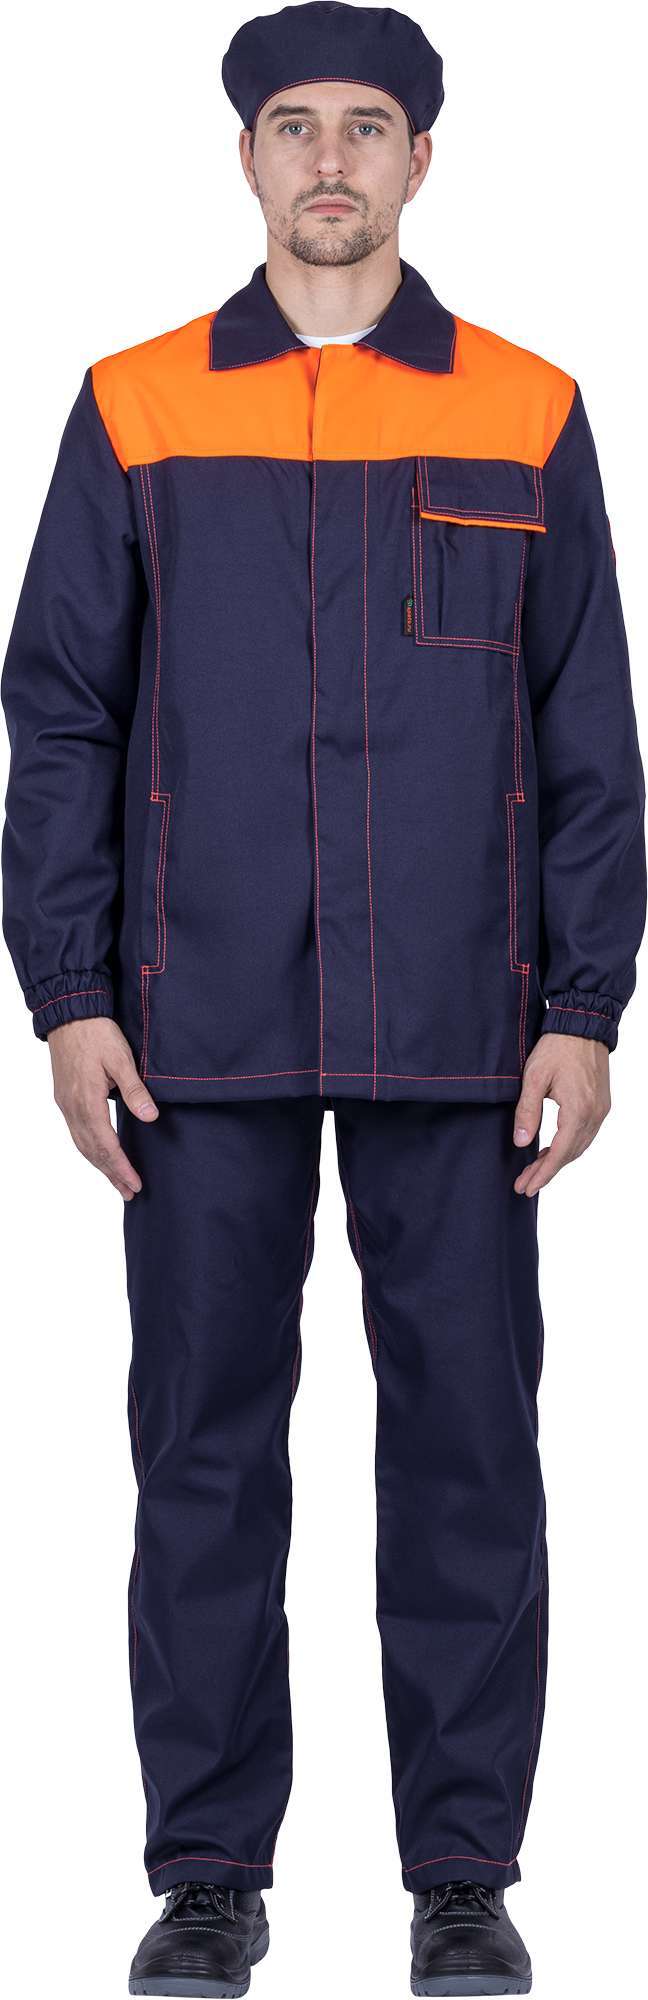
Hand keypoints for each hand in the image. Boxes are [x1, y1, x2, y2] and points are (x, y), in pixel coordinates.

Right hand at [48, 1017, 157, 1199]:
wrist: (69, 1014)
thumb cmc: (96, 1033)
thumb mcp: (121, 1059)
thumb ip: (135, 1090)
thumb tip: (150, 1118)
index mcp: (87, 1101)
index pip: (106, 1144)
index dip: (121, 1167)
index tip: (135, 1183)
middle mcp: (72, 1107)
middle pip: (92, 1151)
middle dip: (111, 1173)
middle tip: (129, 1192)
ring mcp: (66, 1104)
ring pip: (82, 1144)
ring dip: (99, 1165)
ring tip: (116, 1181)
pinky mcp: (65, 1098)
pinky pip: (76, 1132)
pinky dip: (89, 1149)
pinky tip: (99, 1154)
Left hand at [513, 1033, 610, 1196]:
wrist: (583, 1025)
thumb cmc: (556, 1048)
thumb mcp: (533, 1077)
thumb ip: (527, 1111)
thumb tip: (521, 1143)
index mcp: (578, 1110)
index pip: (560, 1153)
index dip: (543, 1173)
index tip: (527, 1187)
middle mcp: (594, 1114)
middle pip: (571, 1154)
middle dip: (547, 1172)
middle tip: (525, 1185)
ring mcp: (600, 1110)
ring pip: (579, 1146)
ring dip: (558, 1160)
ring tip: (534, 1171)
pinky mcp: (601, 1104)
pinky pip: (585, 1134)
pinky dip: (569, 1146)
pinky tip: (553, 1149)